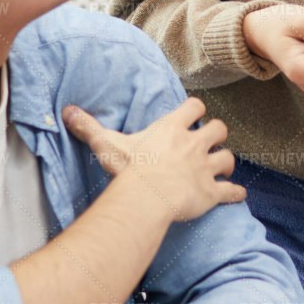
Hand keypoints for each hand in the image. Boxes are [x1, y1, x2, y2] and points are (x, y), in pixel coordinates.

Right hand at [63, 97, 240, 224]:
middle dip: (217, 134)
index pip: (195, 106)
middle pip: (219, 128)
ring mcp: (206, 168)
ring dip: (225, 163)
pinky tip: (236, 195)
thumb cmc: (130, 169)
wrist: (149, 196)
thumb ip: (88, 127)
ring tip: (221, 169)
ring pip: (228, 159)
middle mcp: (194, 144)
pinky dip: (235, 193)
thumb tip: (67, 112)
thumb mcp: (107, 144)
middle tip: (208, 141)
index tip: (193, 114)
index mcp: (173, 128)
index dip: (196, 110)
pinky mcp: (212, 192)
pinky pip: (231, 191)